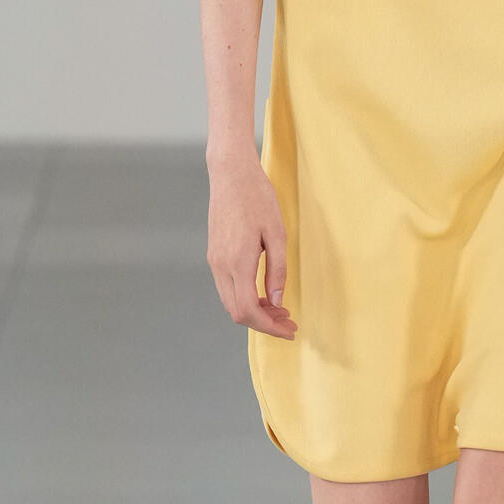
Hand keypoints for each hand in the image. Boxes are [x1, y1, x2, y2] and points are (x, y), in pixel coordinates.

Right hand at [207, 149, 296, 338]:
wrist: (230, 173)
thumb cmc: (257, 197)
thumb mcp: (276, 233)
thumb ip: (277, 270)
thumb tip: (277, 301)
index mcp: (237, 262)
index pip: (248, 310)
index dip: (269, 327)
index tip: (289, 330)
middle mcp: (220, 265)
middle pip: (237, 312)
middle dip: (264, 324)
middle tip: (289, 323)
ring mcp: (214, 260)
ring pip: (231, 302)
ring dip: (255, 311)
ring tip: (280, 310)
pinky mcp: (214, 254)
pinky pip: (227, 288)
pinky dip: (246, 298)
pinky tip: (264, 293)